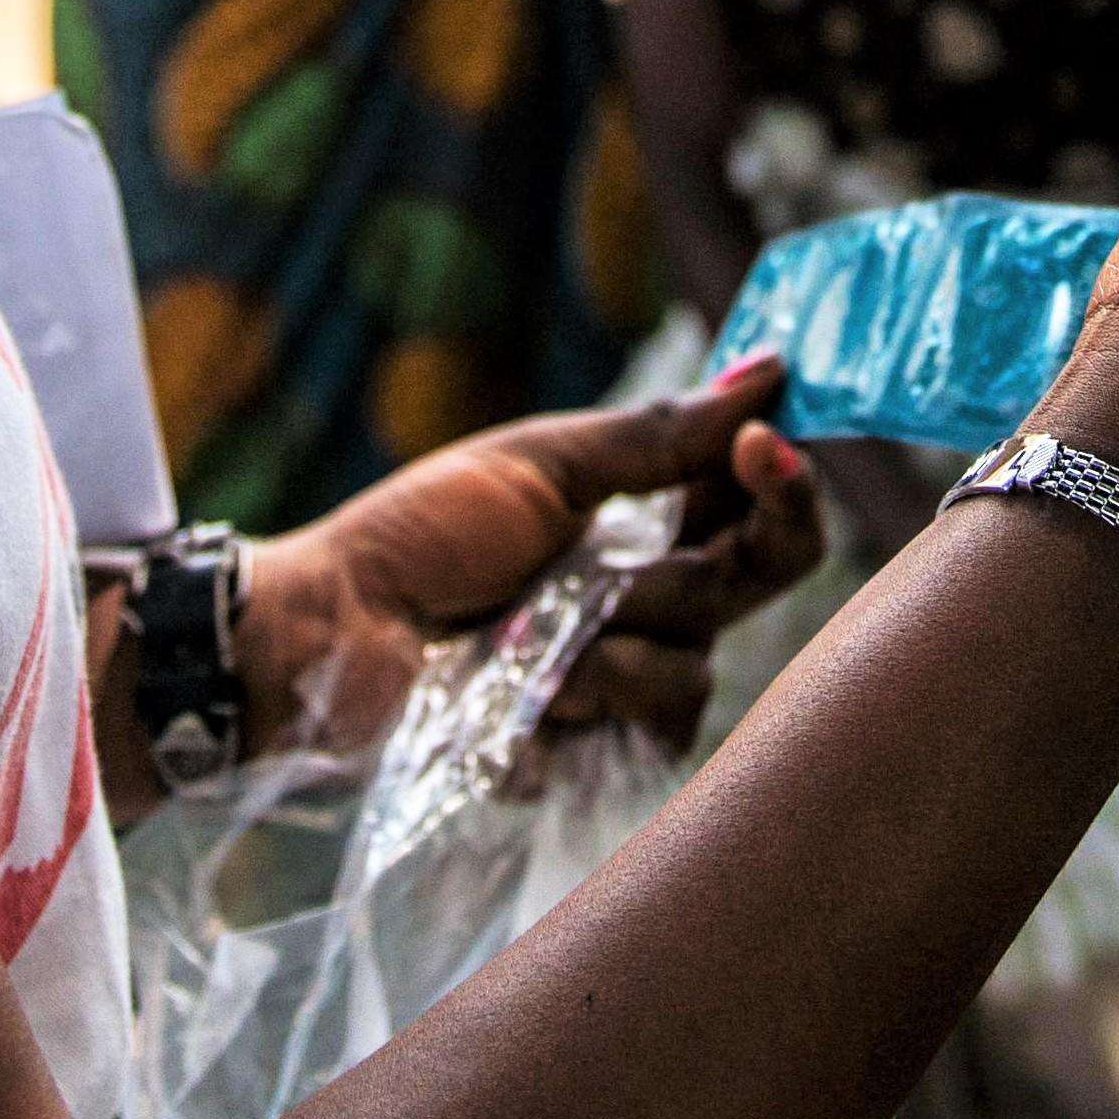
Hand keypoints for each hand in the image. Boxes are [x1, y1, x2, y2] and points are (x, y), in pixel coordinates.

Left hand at [252, 365, 823, 758]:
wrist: (333, 630)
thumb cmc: (422, 532)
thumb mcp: (541, 464)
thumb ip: (660, 436)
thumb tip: (769, 371)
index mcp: (646, 516)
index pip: (759, 501)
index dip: (784, 476)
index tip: (761, 440)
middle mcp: (656, 596)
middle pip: (762, 575)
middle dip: (718, 551)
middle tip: (658, 538)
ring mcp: (631, 676)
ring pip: (698, 655)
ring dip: (612, 632)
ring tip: (526, 625)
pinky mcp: (603, 747)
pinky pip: (652, 720)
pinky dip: (590, 692)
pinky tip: (528, 683)